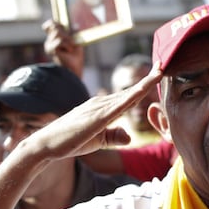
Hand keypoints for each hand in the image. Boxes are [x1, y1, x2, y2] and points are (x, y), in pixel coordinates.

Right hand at [21, 62, 162, 160]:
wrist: (46, 145)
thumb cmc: (70, 141)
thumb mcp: (98, 140)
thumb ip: (113, 136)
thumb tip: (129, 136)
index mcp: (103, 107)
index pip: (128, 95)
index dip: (144, 85)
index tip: (157, 74)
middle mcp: (102, 103)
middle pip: (130, 90)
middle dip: (148, 78)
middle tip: (163, 63)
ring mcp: (99, 108)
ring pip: (127, 94)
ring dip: (144, 83)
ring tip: (159, 70)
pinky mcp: (96, 117)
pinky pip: (119, 105)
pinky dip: (132, 96)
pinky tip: (143, 90)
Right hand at [42, 20, 84, 77]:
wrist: (75, 67)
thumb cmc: (76, 55)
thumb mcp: (76, 41)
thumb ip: (73, 32)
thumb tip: (75, 25)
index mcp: (55, 37)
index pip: (49, 25)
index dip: (54, 23)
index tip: (63, 27)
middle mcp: (50, 40)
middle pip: (53, 25)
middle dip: (64, 30)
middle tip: (71, 40)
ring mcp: (49, 44)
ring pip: (57, 32)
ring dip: (68, 39)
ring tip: (71, 47)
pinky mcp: (51, 49)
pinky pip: (60, 40)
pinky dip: (67, 45)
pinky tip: (68, 51)